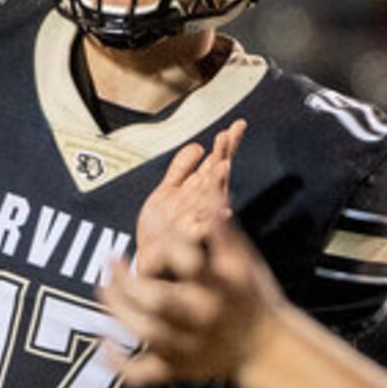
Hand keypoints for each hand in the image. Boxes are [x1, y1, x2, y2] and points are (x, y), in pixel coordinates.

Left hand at [100, 197, 277, 387]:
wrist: (267, 351)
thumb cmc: (251, 296)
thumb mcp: (243, 261)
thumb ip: (221, 230)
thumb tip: (203, 192)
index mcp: (221, 288)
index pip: (188, 260)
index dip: (165, 237)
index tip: (150, 217)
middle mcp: (202, 318)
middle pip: (157, 300)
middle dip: (127, 280)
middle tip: (111, 259)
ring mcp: (187, 347)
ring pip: (144, 332)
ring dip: (116, 309)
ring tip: (103, 287)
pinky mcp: (176, 370)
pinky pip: (141, 374)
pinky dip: (117, 362)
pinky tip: (102, 339)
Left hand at [135, 119, 244, 271]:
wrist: (149, 262)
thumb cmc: (160, 231)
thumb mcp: (168, 191)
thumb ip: (181, 169)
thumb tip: (198, 146)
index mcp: (198, 192)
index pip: (216, 163)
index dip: (227, 145)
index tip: (237, 126)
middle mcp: (201, 205)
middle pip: (217, 177)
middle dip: (223, 156)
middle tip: (228, 137)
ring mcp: (196, 221)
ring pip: (211, 200)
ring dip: (220, 183)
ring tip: (224, 166)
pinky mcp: (187, 240)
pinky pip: (203, 228)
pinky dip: (215, 220)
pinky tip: (226, 210)